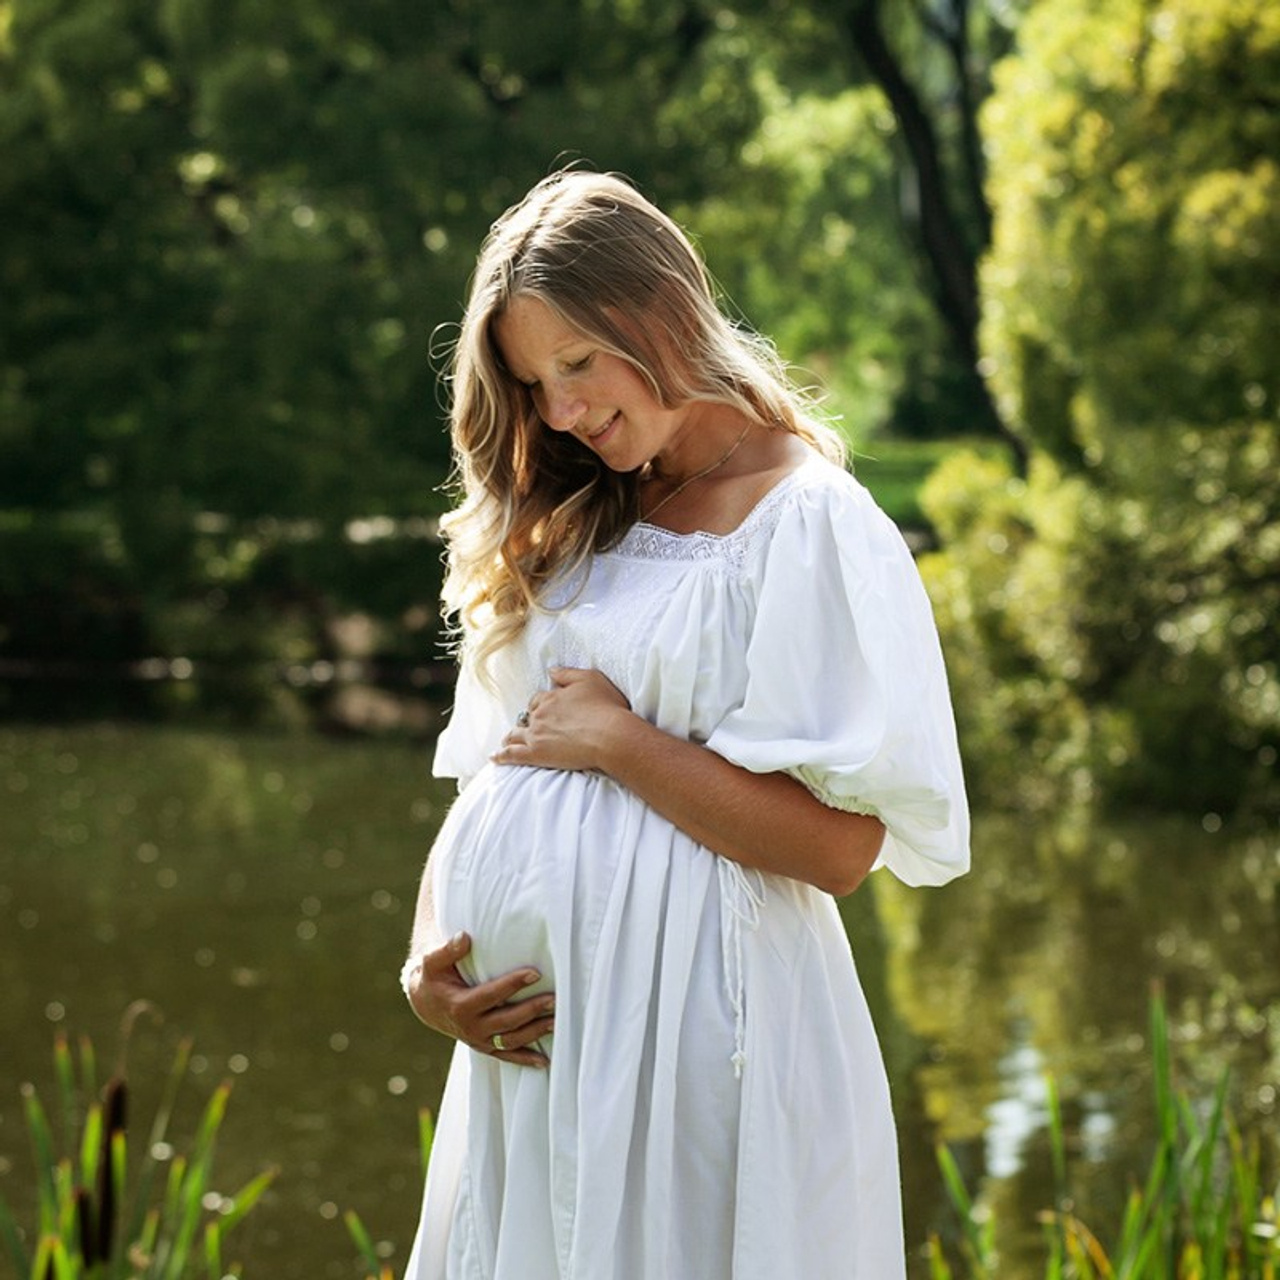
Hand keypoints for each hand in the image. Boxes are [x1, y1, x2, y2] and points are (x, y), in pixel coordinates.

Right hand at [404, 932, 554, 1068]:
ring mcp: (478, 1040)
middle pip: (506, 1020)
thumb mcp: (432, 961)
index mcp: (460, 1006)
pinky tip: (545, 1061)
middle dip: (532, 1010)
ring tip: (557, 1021)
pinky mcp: (484, 1046)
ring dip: (535, 1032)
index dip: (513, 984)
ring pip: (511, 1040)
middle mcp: (470, 1027)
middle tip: (555, 999)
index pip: (491, 995)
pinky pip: (506, 1056)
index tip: (535, 973)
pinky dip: (525, 1059)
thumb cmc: (433, 977)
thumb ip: (447, 950)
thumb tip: (464, 937)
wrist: (426, 1004)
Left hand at [492, 667, 632, 772]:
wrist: (611, 736)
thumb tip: (551, 671)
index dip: (539, 704)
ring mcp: (536, 735)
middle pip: (526, 718)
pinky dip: (501, 756)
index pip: (537, 700)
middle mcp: (540, 715)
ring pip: (515, 735)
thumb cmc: (606, 707)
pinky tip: (494, 758)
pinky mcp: (536, 754)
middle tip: (527, 728)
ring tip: (506, 742)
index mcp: (551, 697)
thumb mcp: (590, 679)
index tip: (543, 710)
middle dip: (526, 722)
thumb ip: (567, 674)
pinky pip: (512, 755)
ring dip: (510, 737)